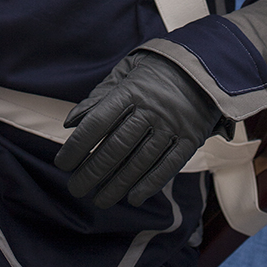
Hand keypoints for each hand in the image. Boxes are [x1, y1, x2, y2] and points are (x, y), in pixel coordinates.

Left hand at [54, 50, 226, 208]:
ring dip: (117, 184)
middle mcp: (151, 109)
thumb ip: (98, 97)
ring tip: (99, 199)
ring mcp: (172, 125)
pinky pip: (168, 166)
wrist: (204, 66)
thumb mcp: (126, 73)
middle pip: (116, 146)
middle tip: (76, 189)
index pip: (97, 122)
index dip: (77, 145)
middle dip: (93, 171)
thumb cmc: (155, 71)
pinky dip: (150, 184)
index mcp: (131, 90)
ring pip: (140, 161)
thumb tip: (70, 122)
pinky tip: (133, 197)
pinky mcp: (190, 138)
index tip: (62, 164)